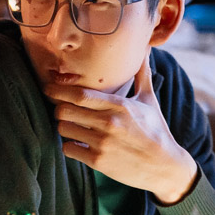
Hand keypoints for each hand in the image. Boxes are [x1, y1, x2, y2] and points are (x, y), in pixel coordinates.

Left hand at [45, 54, 198, 204]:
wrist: (165, 166)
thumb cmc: (156, 131)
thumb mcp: (149, 100)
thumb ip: (142, 74)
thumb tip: (146, 49)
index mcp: (119, 105)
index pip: (80, 94)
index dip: (59, 90)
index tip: (49, 88)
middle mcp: (109, 123)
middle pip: (65, 110)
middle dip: (58, 108)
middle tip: (61, 109)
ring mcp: (102, 143)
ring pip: (64, 129)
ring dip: (64, 127)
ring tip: (72, 127)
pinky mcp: (99, 161)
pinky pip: (69, 149)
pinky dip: (70, 146)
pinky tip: (79, 144)